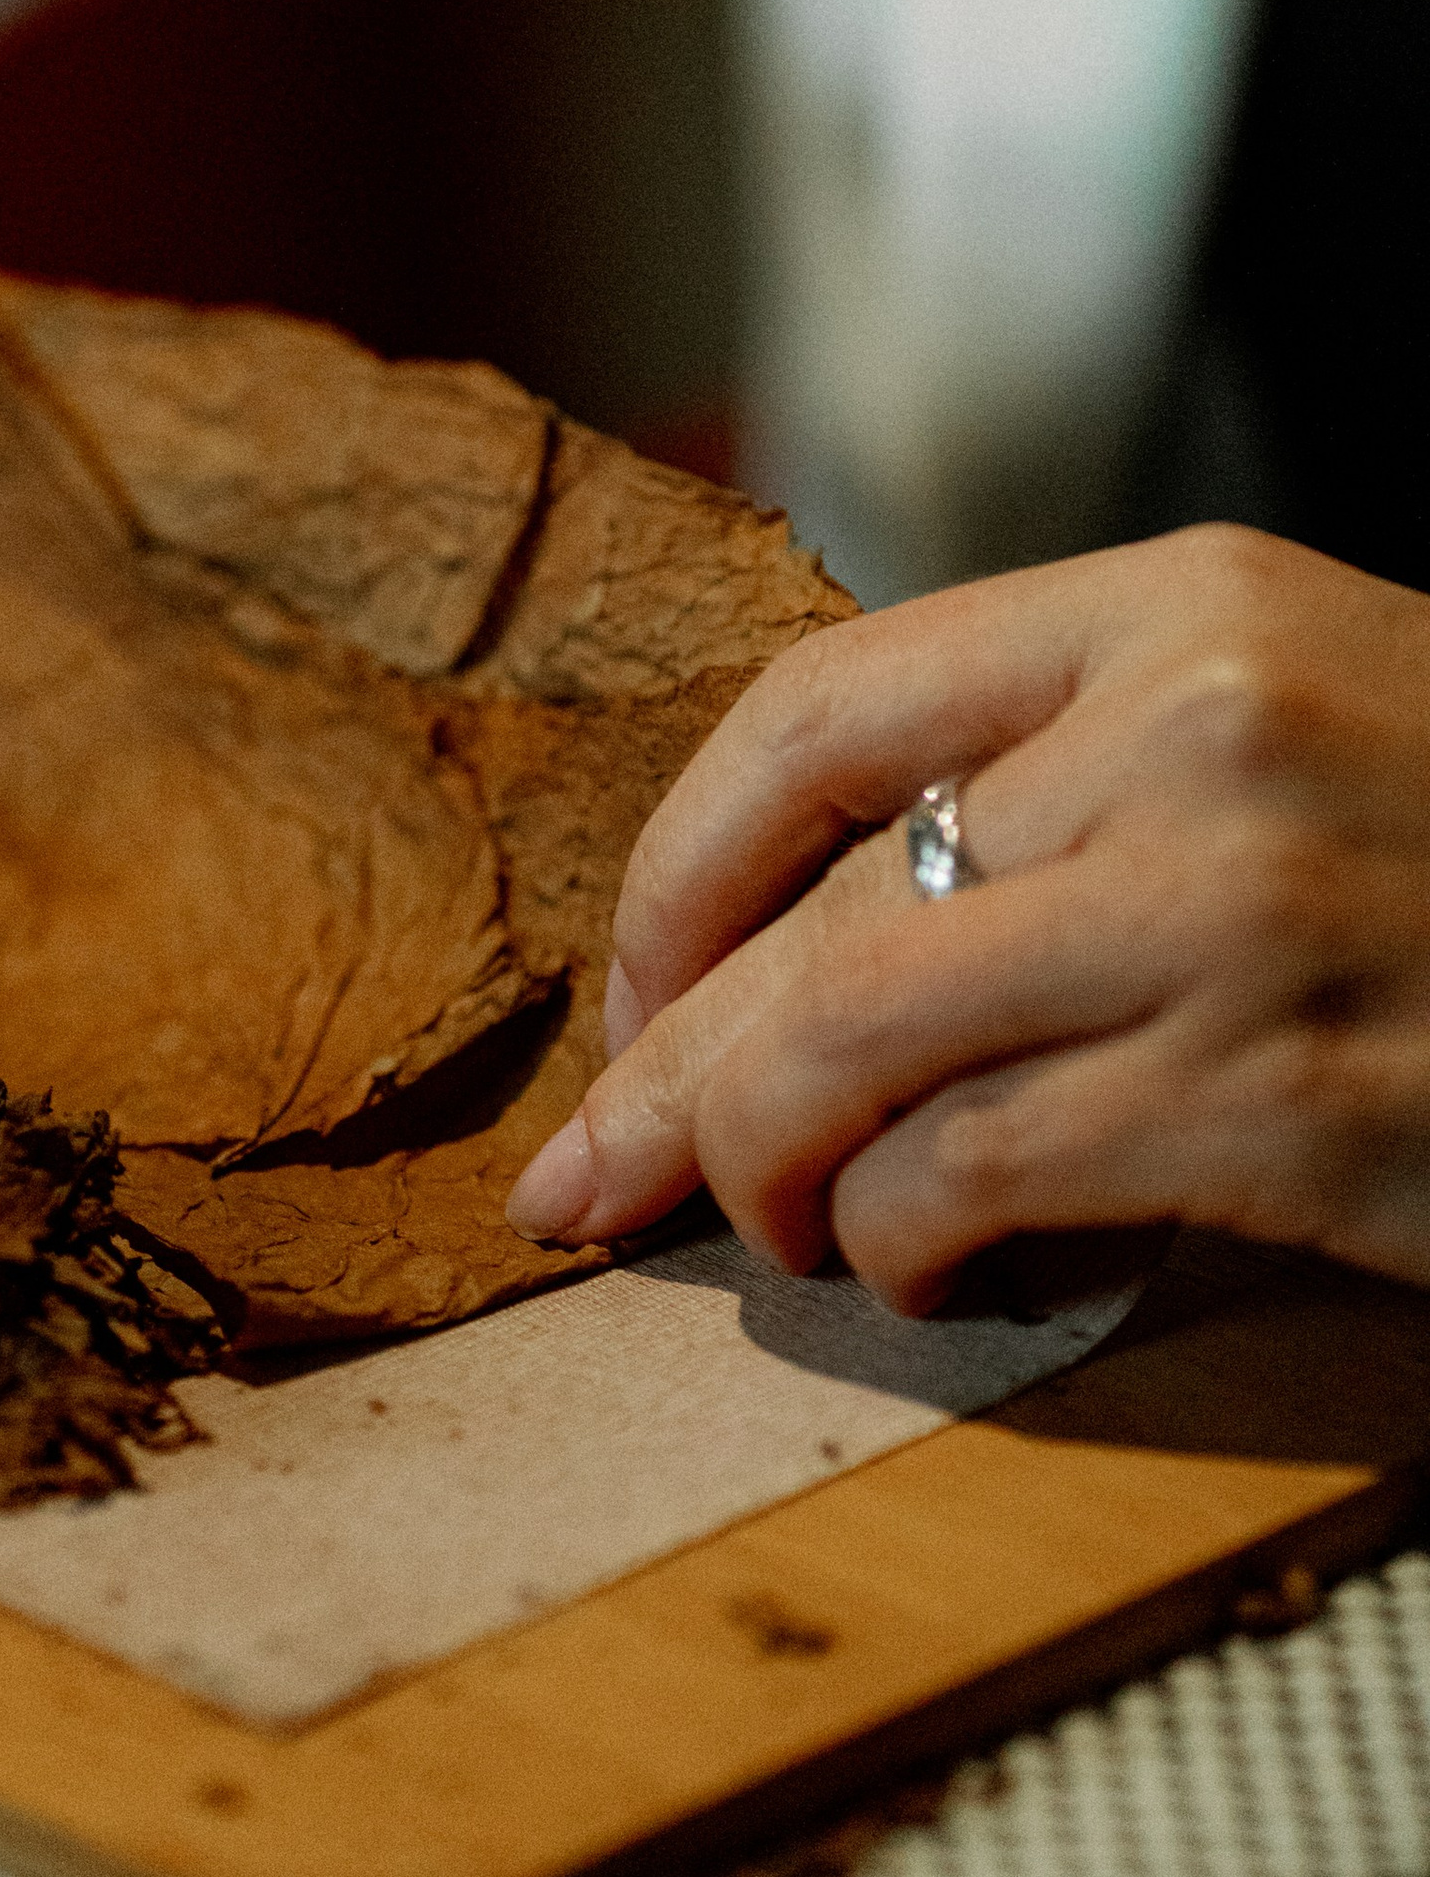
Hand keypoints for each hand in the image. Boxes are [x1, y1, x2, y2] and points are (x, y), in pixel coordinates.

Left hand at [506, 525, 1429, 1307]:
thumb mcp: (1286, 725)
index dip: (683, 865)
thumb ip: (1068, 766)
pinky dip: (903, 1246)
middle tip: (589, 1182)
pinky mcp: (1287, 1102)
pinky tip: (928, 1270)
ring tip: (781, 1232)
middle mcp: (1200, 734)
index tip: (634, 986)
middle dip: (664, 1073)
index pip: (823, 703)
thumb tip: (788, 916)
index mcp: (1182, 607)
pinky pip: (976, 1180)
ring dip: (764, 1175)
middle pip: (816, 911)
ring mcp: (1244, 917)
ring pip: (855, 1053)